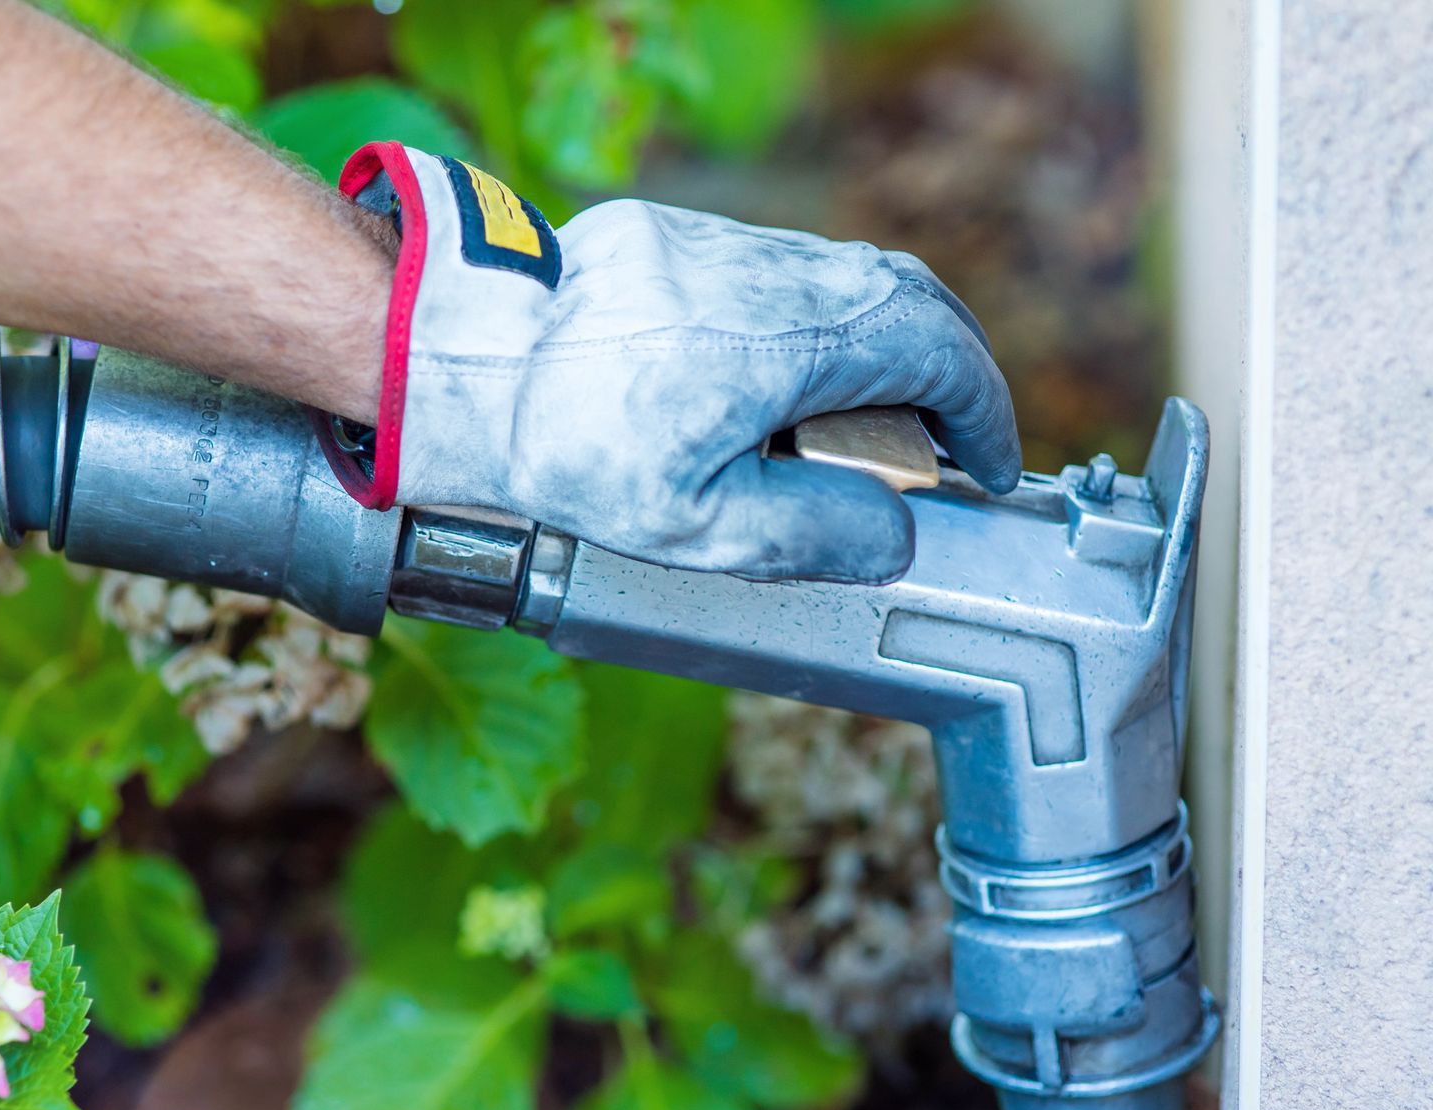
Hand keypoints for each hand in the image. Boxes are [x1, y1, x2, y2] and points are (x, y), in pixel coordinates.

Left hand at [324, 145, 1019, 583]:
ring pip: (840, 278)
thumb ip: (812, 532)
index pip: (935, 355)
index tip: (987, 467)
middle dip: (944, 373)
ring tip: (865, 427)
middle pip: (903, 298)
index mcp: (790, 339)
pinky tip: (783, 384)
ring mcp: (718, 244)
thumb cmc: (569, 455)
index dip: (980, 415)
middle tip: (945, 447)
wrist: (461, 370)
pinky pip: (774, 272)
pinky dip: (809, 322)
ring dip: (876, 345)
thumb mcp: (698, 528)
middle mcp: (767, 272)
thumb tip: (895, 534)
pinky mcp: (670, 236)